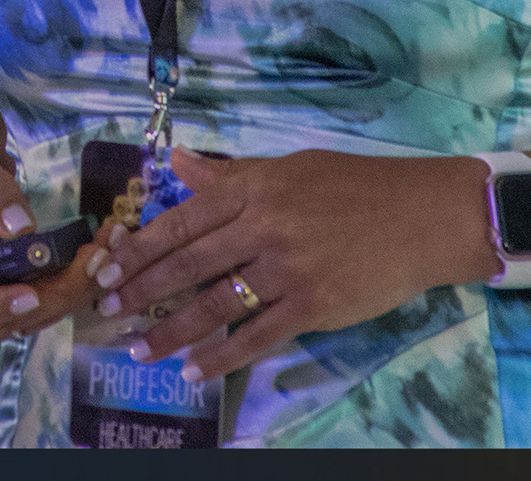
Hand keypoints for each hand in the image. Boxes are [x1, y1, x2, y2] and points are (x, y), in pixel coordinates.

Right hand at [0, 157, 125, 344]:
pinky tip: (101, 256)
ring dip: (78, 288)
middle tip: (98, 256)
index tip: (29, 295)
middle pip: (14, 318)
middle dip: (61, 289)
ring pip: (40, 316)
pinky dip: (77, 285)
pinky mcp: (19, 314)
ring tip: (108, 249)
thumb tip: (21, 225)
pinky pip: (50, 307)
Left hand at [89, 149, 489, 378]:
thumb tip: (178, 161)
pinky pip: (257, 337)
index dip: (140, 248)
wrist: (424, 216)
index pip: (182, 221)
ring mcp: (289, 270)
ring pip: (216, 305)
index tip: (106, 268)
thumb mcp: (289, 167)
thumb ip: (231, 174)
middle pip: (189, 264)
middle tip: (106, 310)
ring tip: (139, 350)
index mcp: (255, 190)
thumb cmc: (356, 185)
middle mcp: (265, 228)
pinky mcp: (313, 306)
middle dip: (141, 290)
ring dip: (172, 331)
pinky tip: (193, 370)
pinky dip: (221, 357)